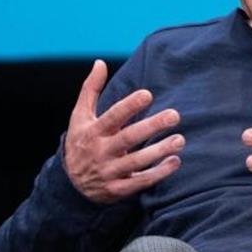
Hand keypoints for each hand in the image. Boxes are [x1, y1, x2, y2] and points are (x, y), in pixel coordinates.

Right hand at [63, 59, 182, 202]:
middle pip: (128, 138)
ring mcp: (109, 172)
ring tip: (180, 139)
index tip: (148, 94)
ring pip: (137, 162)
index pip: (112, 117)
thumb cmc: (82, 141)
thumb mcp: (80, 116)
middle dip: (152, 126)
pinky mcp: (118, 189)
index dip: (129, 106)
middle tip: (175, 115)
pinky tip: (175, 161)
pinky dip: (158, 173)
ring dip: (159, 151)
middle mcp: (101, 152)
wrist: (71, 184)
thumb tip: (100, 62)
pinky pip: (140, 182)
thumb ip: (90, 89)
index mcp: (93, 132)